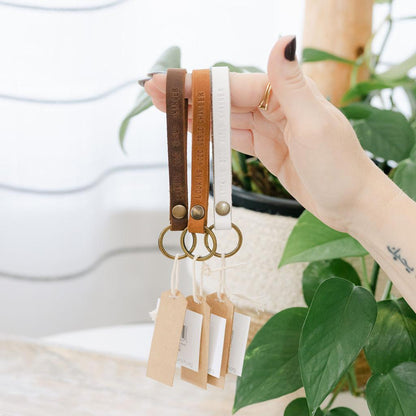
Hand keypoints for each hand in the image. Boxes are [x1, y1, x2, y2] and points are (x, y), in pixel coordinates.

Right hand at [144, 36, 379, 232]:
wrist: (351, 204)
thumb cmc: (339, 166)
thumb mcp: (314, 124)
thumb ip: (292, 84)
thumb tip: (283, 38)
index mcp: (287, 95)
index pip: (235, 86)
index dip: (199, 84)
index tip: (168, 82)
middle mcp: (277, 107)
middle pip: (225, 98)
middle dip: (190, 95)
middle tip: (154, 92)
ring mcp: (271, 129)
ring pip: (226, 117)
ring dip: (196, 112)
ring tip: (166, 109)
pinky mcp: (267, 149)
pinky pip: (234, 137)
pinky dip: (213, 132)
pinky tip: (194, 127)